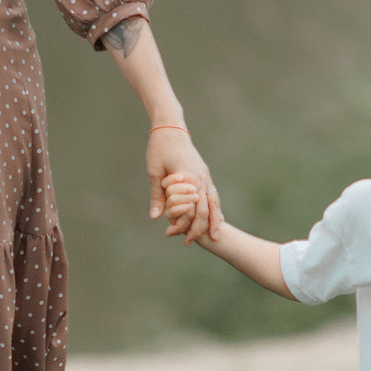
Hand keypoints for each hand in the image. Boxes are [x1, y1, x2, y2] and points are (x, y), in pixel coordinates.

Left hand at [148, 127, 221, 245]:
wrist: (171, 128)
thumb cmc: (159, 148)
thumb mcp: (154, 172)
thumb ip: (158, 195)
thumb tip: (156, 217)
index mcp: (188, 179)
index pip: (191, 210)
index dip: (183, 225)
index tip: (172, 235)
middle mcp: (201, 179)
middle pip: (206, 210)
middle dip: (200, 229)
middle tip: (189, 243)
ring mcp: (205, 176)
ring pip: (215, 203)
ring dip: (214, 221)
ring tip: (214, 236)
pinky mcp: (205, 174)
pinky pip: (214, 195)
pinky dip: (216, 208)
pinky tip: (216, 217)